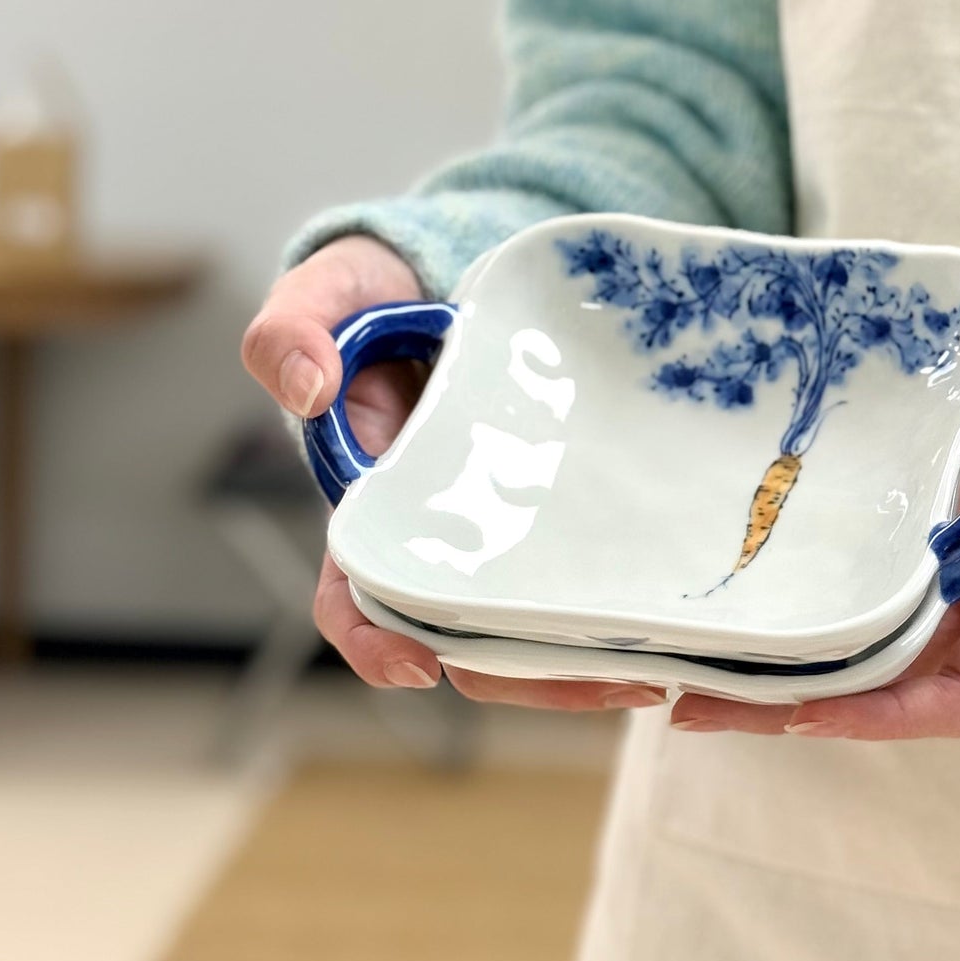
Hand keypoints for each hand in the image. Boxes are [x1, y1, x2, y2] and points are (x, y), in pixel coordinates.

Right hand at [241, 235, 665, 709]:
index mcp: (369, 508)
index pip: (355, 595)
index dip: (375, 641)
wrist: (443, 277)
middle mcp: (438, 537)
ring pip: (532, 623)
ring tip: (653, 672)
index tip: (417, 665)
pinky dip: (613, 608)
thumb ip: (291, 331)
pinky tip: (669, 620)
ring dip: (584, 660)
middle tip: (601, 683)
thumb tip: (306, 387)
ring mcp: (501, 529)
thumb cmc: (371, 300)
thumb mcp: (324, 298)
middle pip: (466, 637)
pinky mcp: (556, 508)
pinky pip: (580, 571)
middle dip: (525, 676)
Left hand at [669, 392, 959, 737]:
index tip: (808, 715)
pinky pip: (857, 598)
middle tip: (688, 708)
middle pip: (875, 687)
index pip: (957, 697)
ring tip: (679, 677)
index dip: (882, 715)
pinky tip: (737, 611)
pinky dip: (801, 611)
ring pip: (852, 649)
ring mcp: (947, 588)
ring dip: (774, 669)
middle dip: (788, 706)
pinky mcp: (927, 551)